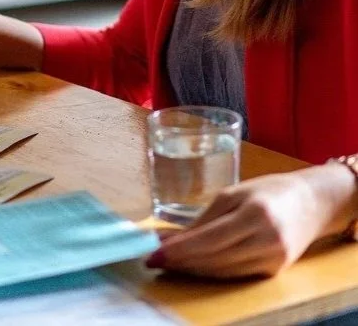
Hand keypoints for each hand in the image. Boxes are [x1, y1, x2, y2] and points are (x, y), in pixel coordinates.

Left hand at [148, 169, 345, 278]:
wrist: (312, 203)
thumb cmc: (268, 191)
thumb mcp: (234, 193)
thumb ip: (205, 217)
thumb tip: (173, 237)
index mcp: (255, 214)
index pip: (209, 239)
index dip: (180, 249)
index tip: (153, 252)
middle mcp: (266, 241)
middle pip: (214, 259)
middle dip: (181, 261)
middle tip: (152, 260)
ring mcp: (273, 260)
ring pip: (223, 271)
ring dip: (192, 269)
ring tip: (167, 263)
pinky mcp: (274, 272)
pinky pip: (235, 274)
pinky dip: (211, 271)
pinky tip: (192, 266)